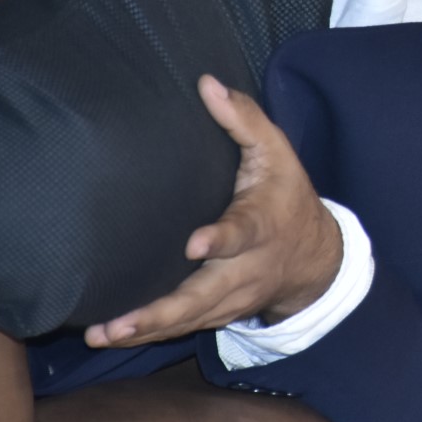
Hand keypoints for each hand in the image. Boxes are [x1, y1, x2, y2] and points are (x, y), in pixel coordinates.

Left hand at [84, 76, 342, 348]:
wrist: (317, 257)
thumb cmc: (288, 195)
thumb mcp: (279, 153)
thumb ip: (245, 120)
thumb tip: (207, 84)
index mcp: (262, 224)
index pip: (243, 232)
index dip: (221, 240)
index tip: (195, 243)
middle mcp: (247, 267)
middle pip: (205, 294)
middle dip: (163, 311)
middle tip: (121, 323)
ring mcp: (234, 296)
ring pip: (190, 318)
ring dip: (148, 329)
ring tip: (105, 334)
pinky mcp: (221, 311)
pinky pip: (186, 326)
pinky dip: (151, 335)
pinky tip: (114, 337)